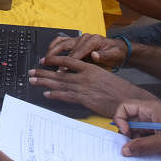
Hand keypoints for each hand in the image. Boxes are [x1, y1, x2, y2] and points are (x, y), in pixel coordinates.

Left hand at [29, 53, 154, 117]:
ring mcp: (84, 88)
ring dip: (44, 82)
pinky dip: (55, 95)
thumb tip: (78, 75)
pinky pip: (66, 96)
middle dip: (43, 72)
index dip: (54, 60)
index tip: (43, 60)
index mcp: (90, 68)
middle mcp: (85, 77)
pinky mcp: (85, 100)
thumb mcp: (104, 75)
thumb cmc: (119, 89)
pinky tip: (46, 94)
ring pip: (60, 84)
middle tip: (31, 72)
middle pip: (59, 73)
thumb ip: (90, 74)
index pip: (68, 61)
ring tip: (33, 81)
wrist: (129, 99)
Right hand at [45, 32, 127, 67]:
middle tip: (47, 64)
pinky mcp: (77, 40)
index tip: (61, 70)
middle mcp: (85, 37)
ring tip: (45, 59)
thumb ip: (105, 55)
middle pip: (66, 46)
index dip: (67, 62)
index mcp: (93, 41)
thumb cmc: (116, 53)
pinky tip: (49, 52)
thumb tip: (96, 55)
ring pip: (62, 42)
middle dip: (55, 56)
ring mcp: (80, 38)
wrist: (119, 49)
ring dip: (52, 50)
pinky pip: (62, 41)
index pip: (77, 52)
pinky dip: (54, 46)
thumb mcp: (114, 55)